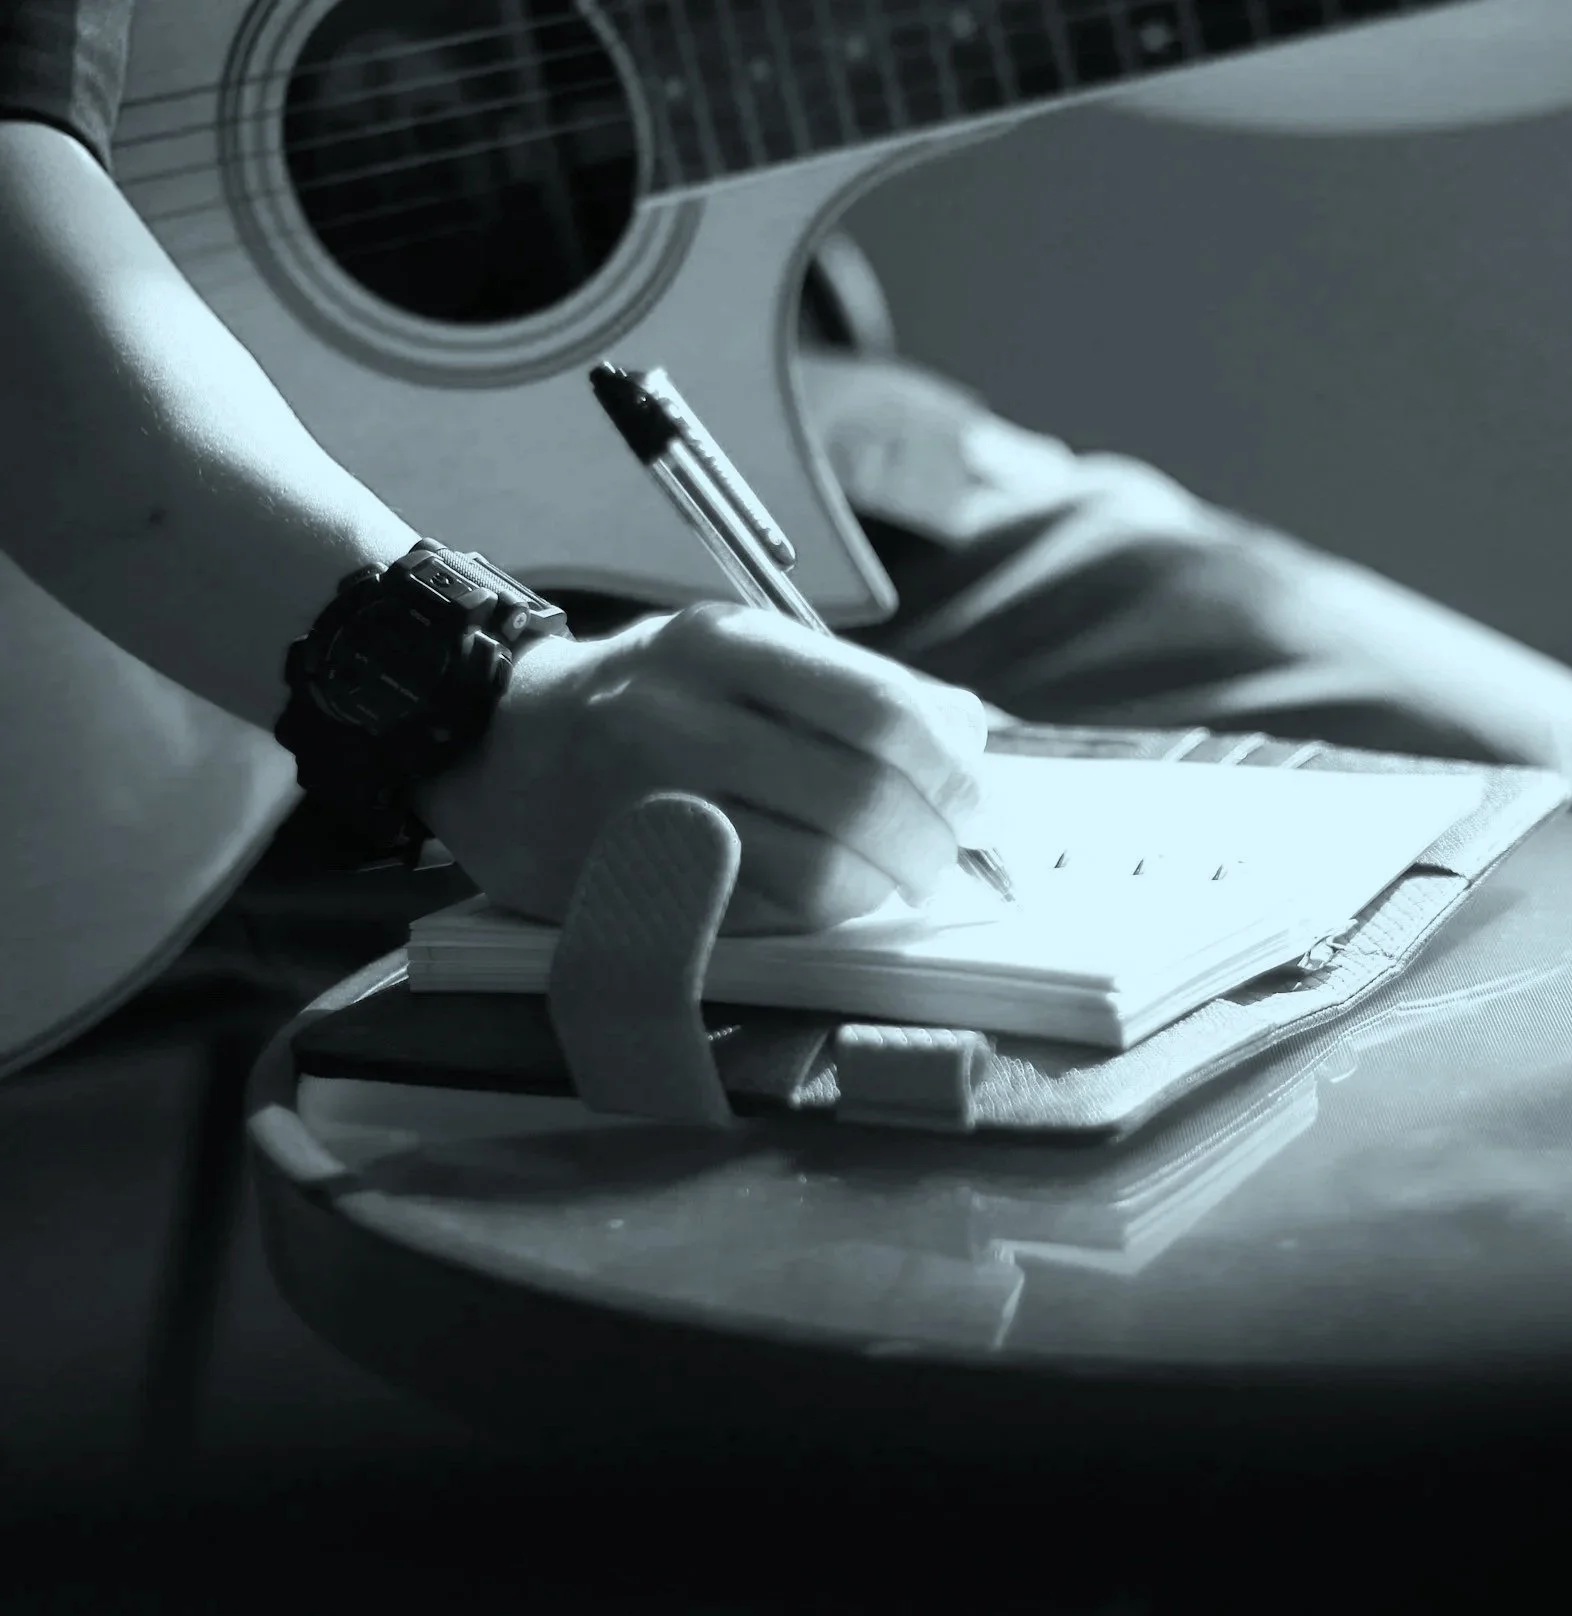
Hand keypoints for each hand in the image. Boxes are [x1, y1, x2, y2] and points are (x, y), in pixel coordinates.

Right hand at [415, 602, 988, 932]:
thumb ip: (849, 686)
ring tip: (891, 879)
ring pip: (822, 866)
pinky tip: (821, 896)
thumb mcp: (736, 656)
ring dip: (883, 885)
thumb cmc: (643, 705)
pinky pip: (765, 914)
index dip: (951, 767)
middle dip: (931, 838)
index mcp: (724, 643)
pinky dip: (818, 912)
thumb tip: (969, 735)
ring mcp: (653, 802)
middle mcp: (683, 715)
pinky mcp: (636, 878)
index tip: (976, 798)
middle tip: (945, 854)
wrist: (493, 745)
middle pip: (862, 794)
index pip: (880, 709)